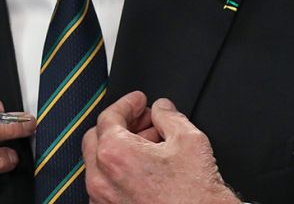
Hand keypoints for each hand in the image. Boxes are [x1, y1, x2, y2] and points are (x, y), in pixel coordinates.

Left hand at [82, 91, 240, 203]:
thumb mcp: (189, 140)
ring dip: (121, 147)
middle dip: (121, 124)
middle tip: (144, 120)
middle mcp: (101, 179)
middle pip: (97, 137)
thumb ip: (169, 115)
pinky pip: (106, 185)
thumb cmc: (196, 196)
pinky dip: (120, 171)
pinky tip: (145, 168)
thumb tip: (162, 109)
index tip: (138, 101)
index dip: (127, 103)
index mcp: (115, 154)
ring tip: (150, 144)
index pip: (109, 116)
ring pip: (100, 163)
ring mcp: (103, 200)